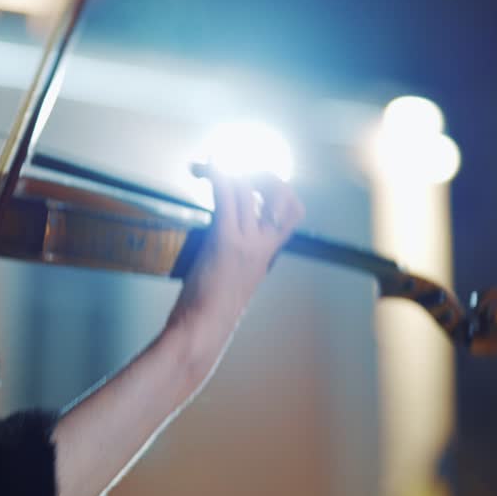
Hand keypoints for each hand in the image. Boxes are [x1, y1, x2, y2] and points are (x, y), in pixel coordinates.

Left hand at [170, 172, 304, 329]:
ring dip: (227, 170)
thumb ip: (239, 262)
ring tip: (205, 167)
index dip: (281, 192)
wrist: (204, 328)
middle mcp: (262, 245)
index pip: (292, 213)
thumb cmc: (213, 312)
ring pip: (248, 188)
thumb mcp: (237, 284)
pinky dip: (216, 175)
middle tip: (233, 169)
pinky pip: (226, 195)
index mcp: (267, 255)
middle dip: (257, 172)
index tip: (256, 184)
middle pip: (277, 192)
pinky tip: (204, 168)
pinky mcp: (224, 239)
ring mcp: (246, 241)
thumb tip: (224, 249)